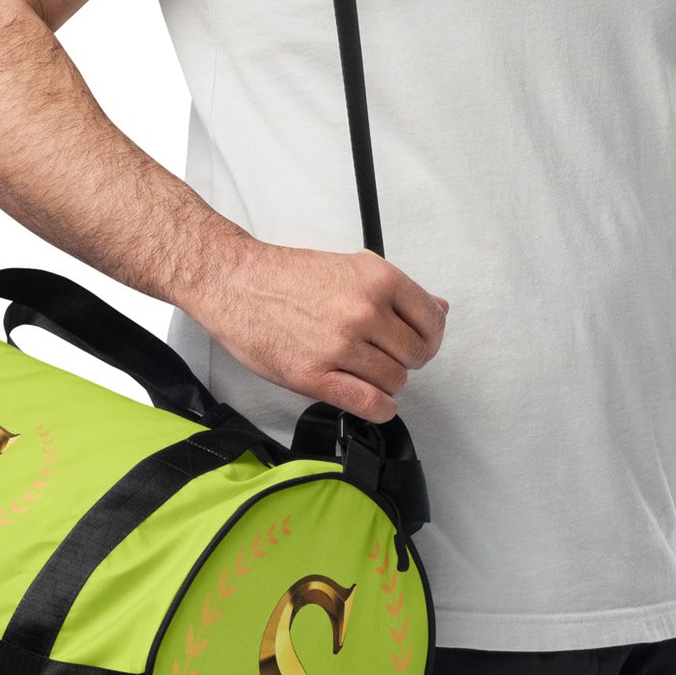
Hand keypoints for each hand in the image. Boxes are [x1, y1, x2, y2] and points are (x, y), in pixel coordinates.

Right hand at [187, 239, 447, 423]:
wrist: (235, 282)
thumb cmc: (287, 275)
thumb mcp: (352, 267)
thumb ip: (398, 292)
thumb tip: (440, 308)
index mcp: (378, 279)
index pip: (433, 322)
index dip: (430, 336)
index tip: (419, 341)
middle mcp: (364, 311)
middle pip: (416, 355)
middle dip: (406, 360)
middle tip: (386, 355)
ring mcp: (340, 345)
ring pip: (394, 382)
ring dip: (386, 383)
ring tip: (367, 371)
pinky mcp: (315, 376)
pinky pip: (369, 404)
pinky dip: (380, 408)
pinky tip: (373, 400)